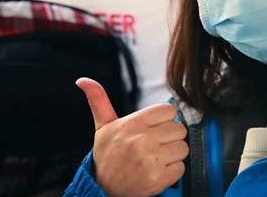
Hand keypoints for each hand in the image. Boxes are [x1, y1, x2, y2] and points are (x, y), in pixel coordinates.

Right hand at [76, 78, 187, 196]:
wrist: (101, 188)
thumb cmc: (106, 156)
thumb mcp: (103, 126)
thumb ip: (99, 100)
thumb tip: (84, 80)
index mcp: (134, 123)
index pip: (169, 110)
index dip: (165, 120)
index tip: (155, 128)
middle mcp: (143, 140)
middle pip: (179, 129)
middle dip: (170, 137)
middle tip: (155, 145)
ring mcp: (151, 159)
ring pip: (183, 148)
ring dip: (173, 155)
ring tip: (156, 158)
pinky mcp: (158, 178)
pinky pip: (181, 168)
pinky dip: (172, 171)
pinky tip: (158, 170)